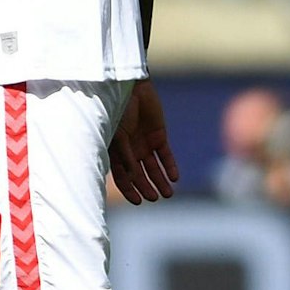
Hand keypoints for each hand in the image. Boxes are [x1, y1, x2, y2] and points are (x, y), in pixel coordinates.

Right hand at [109, 78, 179, 204]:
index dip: (129, 189)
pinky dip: (170, 166)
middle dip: (146, 188)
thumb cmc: (117, 110)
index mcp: (115, 152)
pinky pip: (166, 155)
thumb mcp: (118, 135)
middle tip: (155, 198)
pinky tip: (174, 178)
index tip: (138, 201)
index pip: (122, 176)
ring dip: (160, 181)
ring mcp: (144, 144)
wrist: (131, 88)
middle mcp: (129, 151)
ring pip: (153, 168)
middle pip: (139, 175)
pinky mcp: (159, 136)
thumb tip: (131, 176)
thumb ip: (124, 155)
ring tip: (168, 194)